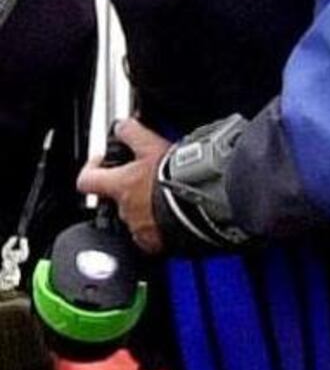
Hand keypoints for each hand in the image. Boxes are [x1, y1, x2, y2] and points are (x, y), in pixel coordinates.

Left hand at [77, 118, 170, 253]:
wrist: (203, 199)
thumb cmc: (177, 176)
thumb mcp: (151, 144)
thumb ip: (132, 133)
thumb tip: (121, 126)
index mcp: (120, 186)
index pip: (86, 181)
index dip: (92, 170)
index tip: (103, 164)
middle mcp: (126, 210)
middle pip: (116, 200)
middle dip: (130, 191)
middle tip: (149, 180)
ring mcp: (141, 228)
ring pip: (137, 218)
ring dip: (147, 209)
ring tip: (168, 198)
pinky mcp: (159, 242)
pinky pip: (153, 238)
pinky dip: (160, 229)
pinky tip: (175, 217)